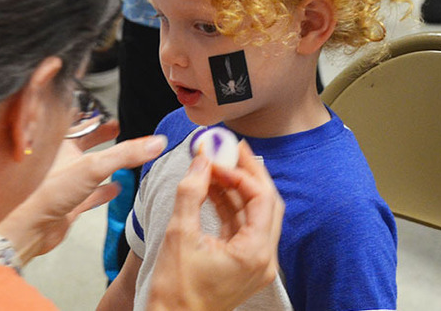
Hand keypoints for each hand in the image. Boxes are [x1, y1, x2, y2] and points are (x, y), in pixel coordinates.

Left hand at [0, 121, 166, 263]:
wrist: (28, 228)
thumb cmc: (45, 193)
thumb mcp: (93, 166)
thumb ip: (126, 154)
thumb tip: (155, 142)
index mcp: (60, 144)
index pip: (78, 124)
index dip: (93, 117)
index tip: (108, 114)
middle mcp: (61, 162)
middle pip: (83, 144)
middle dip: (99, 137)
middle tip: (115, 129)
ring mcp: (64, 184)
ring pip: (87, 170)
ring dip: (103, 164)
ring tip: (121, 159)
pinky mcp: (68, 205)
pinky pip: (89, 195)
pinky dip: (103, 191)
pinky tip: (115, 190)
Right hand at [147, 141, 284, 310]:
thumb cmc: (175, 291)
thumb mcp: (179, 235)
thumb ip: (191, 193)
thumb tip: (201, 160)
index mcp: (255, 253)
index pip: (262, 198)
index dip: (242, 172)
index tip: (222, 153)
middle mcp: (263, 259)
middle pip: (266, 203)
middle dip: (247, 174)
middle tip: (229, 150)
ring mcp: (255, 263)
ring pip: (255, 214)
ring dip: (236, 189)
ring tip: (214, 166)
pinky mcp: (243, 265)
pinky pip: (242, 227)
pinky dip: (229, 206)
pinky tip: (211, 188)